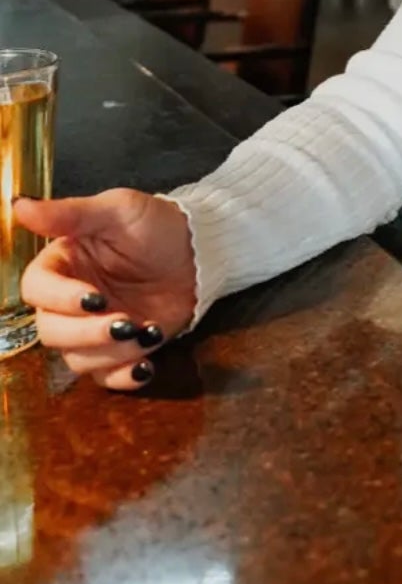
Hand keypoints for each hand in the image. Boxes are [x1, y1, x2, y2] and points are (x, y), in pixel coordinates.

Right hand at [15, 189, 197, 390]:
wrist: (200, 251)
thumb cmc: (156, 224)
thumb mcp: (117, 210)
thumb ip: (69, 213)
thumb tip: (19, 205)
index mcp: (62, 264)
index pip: (36, 289)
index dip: (59, 299)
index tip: (94, 298)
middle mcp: (68, 301)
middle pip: (51, 332)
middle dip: (87, 333)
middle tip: (126, 321)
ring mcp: (93, 329)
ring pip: (77, 358)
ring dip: (111, 352)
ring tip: (147, 332)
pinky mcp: (119, 350)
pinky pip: (107, 378)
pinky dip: (123, 378)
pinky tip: (146, 366)